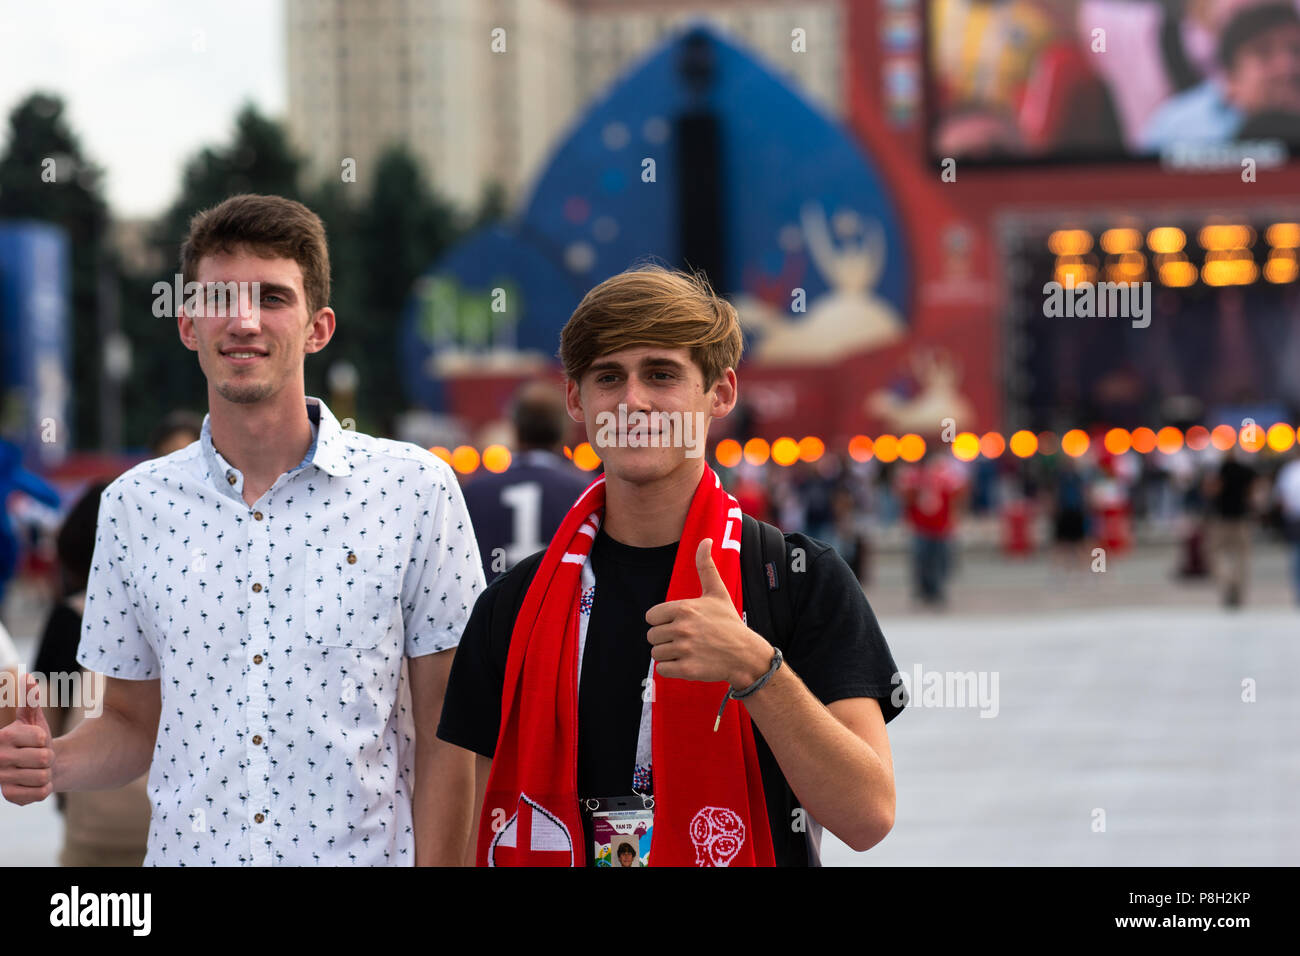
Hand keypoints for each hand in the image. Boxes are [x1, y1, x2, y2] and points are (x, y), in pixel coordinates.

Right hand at [0, 674, 53, 804]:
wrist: (38, 766)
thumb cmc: (35, 739)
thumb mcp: (33, 718)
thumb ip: (31, 699)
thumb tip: (28, 676)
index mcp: (4, 737)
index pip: (40, 738)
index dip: (44, 740)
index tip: (36, 741)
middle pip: (43, 759)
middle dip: (47, 758)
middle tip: (38, 757)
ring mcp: (2, 779)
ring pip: (43, 776)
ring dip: (46, 773)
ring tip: (36, 769)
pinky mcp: (10, 796)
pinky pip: (41, 793)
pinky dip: (44, 789)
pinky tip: (33, 783)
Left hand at [646, 538, 773, 685]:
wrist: (746, 654)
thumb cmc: (728, 622)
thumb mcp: (717, 592)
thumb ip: (705, 566)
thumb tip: (706, 539)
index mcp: (683, 608)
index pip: (651, 617)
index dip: (662, 621)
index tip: (679, 624)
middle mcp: (682, 628)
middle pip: (652, 636)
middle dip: (665, 639)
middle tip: (685, 639)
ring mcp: (684, 649)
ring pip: (656, 653)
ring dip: (668, 654)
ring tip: (687, 651)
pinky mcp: (687, 669)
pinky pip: (662, 669)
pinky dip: (672, 669)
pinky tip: (687, 662)